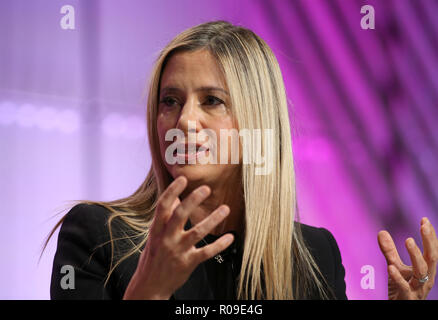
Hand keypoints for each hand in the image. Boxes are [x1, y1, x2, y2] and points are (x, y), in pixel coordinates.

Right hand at [123, 175, 233, 299]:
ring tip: (226, 209)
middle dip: (193, 200)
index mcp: (156, 230)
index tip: (183, 179)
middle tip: (206, 188)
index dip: (172, 191)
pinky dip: (219, 244)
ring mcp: (178, 251)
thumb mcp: (154, 236)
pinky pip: (207, 252)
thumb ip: (165, 219)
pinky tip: (230, 237)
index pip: (163, 207)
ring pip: (197, 232)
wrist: (149, 286)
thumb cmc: (153, 257)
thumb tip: (175, 199)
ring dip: (213, 220)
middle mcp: (166, 239)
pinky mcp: (188, 263)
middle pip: (180, 216)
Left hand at [378, 218, 437, 298]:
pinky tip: (391, 267)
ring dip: (416, 255)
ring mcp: (417, 289)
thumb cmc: (401, 288)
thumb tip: (382, 232)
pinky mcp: (407, 298)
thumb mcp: (395, 266)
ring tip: (408, 240)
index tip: (424, 219)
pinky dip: (397, 277)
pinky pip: (404, 287)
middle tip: (424, 226)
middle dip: (429, 242)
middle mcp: (426, 279)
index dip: (430, 236)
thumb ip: (390, 251)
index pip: (432, 251)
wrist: (398, 307)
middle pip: (431, 259)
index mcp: (426, 270)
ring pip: (421, 272)